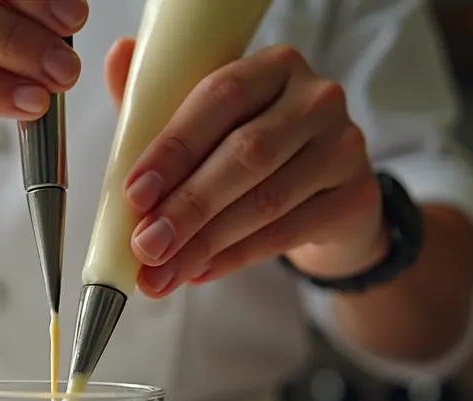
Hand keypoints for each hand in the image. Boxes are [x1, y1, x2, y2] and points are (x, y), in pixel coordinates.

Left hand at [103, 39, 387, 297]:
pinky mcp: (356, 195)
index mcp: (273, 66)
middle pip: (245, 154)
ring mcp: (344, 146)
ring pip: (266, 200)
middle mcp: (316, 98)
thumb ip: (161, 100)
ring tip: (162, 271)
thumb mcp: (206, 121)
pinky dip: (236, 257)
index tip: (134, 193)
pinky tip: (200, 271)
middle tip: (146, 245)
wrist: (324, 194)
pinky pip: (287, 232)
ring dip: (205, 242)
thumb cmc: (252, 147)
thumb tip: (116, 57)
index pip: (220, 98)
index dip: (174, 148)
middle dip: (187, 206)